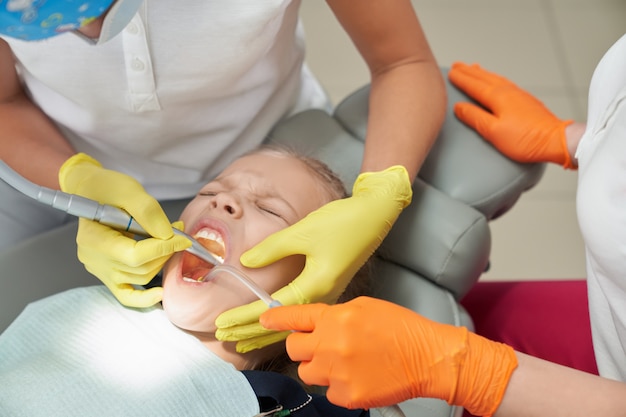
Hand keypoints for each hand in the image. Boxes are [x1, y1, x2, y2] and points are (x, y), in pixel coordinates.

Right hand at [59, 153, 190, 306]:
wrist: (91, 190)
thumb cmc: (106, 187)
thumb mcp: (129, 190)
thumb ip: (148, 212)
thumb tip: (168, 236)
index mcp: (93, 239)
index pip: (135, 254)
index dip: (164, 248)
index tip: (184, 238)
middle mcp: (94, 260)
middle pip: (140, 268)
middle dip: (166, 252)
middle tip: (180, 234)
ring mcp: (99, 270)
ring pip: (140, 277)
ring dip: (161, 262)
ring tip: (170, 241)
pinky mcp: (108, 274)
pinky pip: (125, 295)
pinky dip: (143, 298)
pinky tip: (160, 294)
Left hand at [215, 166, 411, 352]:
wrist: (374, 215)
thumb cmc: (342, 222)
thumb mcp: (303, 232)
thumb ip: (272, 248)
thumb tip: (246, 263)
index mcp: (316, 285)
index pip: (272, 309)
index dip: (244, 317)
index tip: (222, 322)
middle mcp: (324, 297)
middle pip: (282, 324)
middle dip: (250, 332)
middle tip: (223, 337)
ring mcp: (329, 294)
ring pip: (292, 322)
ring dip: (265, 331)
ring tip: (242, 339)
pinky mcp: (331, 287)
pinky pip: (302, 313)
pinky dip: (282, 321)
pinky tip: (272, 324)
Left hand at [261, 297, 517, 416]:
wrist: (427, 357)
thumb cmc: (401, 328)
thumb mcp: (365, 307)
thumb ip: (335, 314)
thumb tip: (315, 322)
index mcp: (336, 318)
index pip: (295, 317)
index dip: (276, 319)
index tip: (264, 320)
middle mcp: (331, 345)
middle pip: (294, 349)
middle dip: (303, 346)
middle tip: (320, 345)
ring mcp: (337, 373)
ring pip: (307, 372)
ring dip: (318, 366)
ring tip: (343, 362)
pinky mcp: (346, 396)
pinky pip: (327, 391)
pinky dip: (337, 385)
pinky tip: (357, 376)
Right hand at [448, 62, 574, 167]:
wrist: (555, 140)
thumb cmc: (525, 139)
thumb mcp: (493, 132)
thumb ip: (474, 117)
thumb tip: (459, 107)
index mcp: (497, 97)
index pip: (474, 85)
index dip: (461, 79)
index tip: (451, 72)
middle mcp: (508, 92)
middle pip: (484, 78)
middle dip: (469, 71)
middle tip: (457, 65)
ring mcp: (519, 95)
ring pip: (495, 79)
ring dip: (482, 73)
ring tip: (473, 69)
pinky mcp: (526, 101)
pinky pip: (504, 84)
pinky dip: (494, 79)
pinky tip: (495, 82)